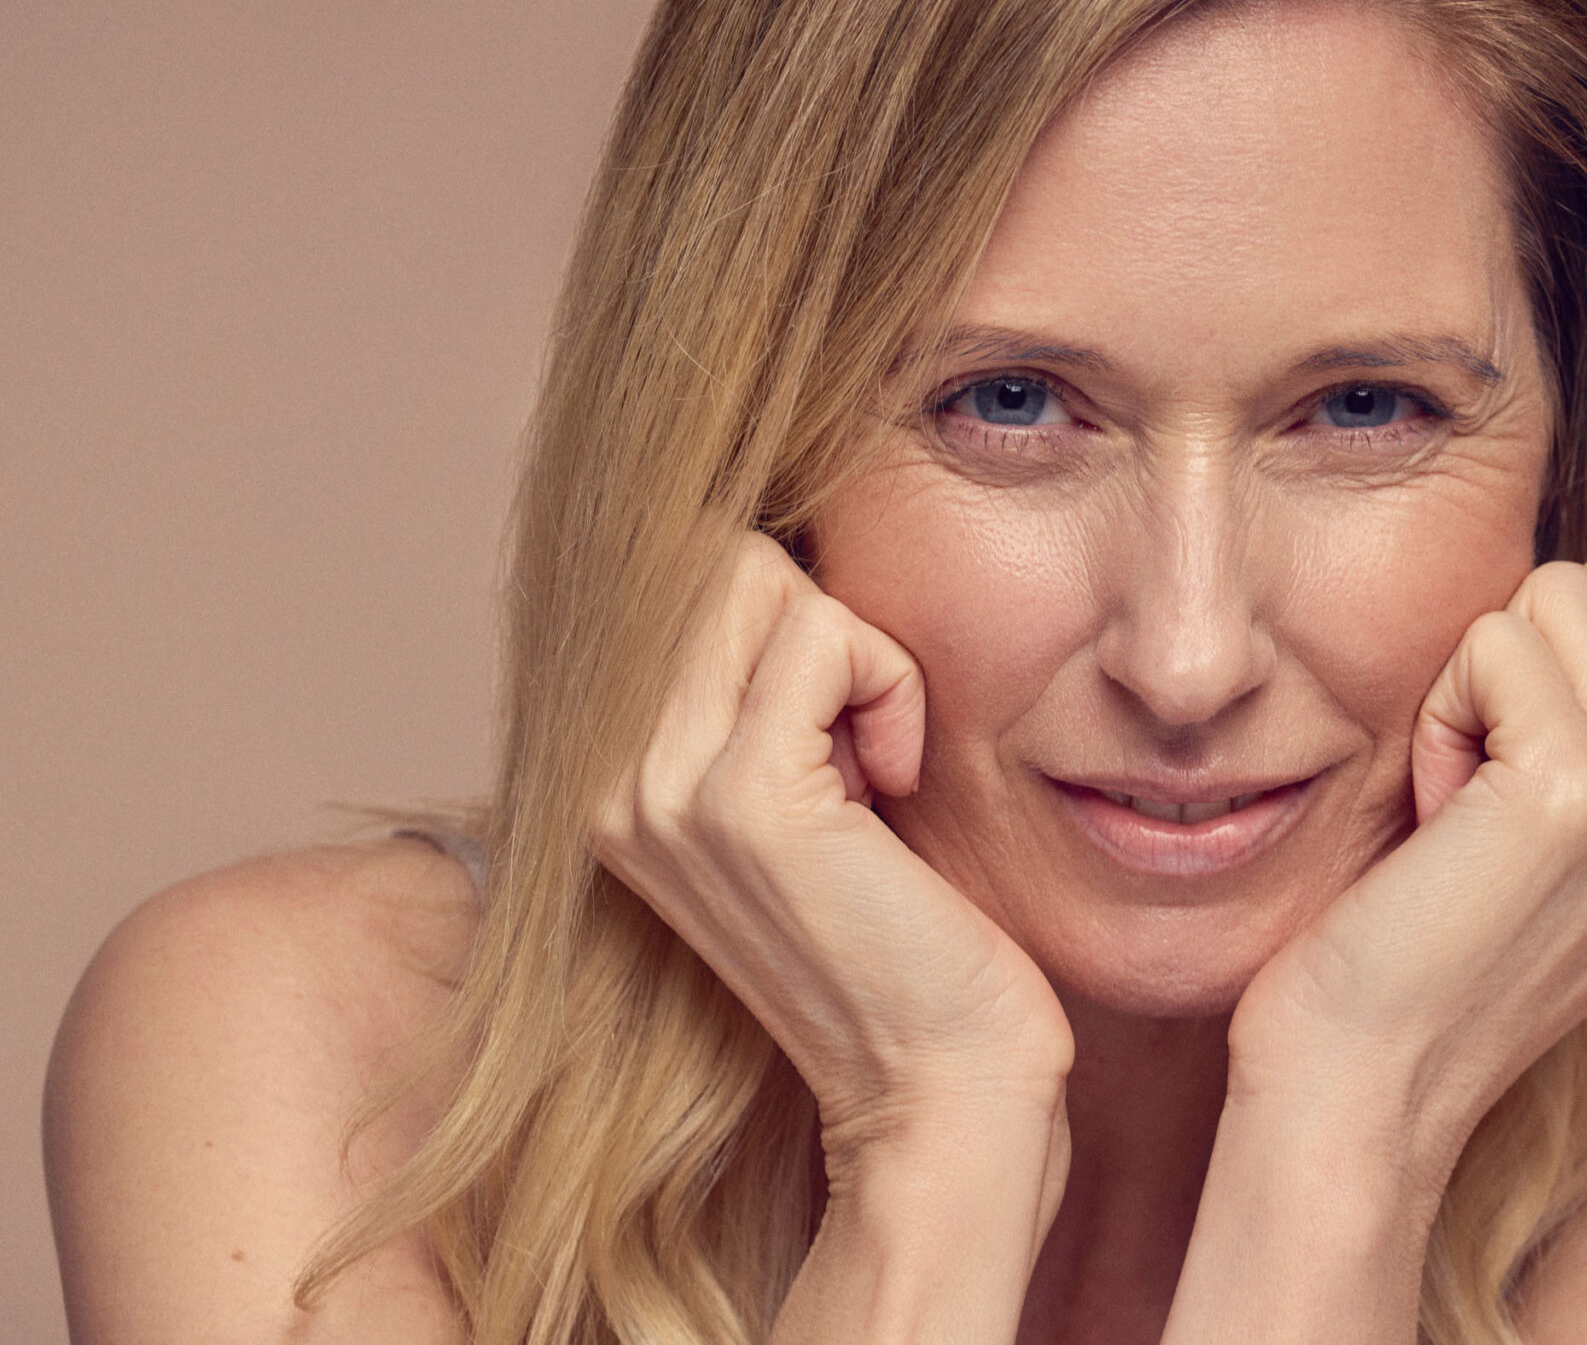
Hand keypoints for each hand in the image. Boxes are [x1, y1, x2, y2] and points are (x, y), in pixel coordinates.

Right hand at [590, 532, 1073, 1188]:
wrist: (938, 1076)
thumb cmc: (903, 927)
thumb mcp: (801, 786)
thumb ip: (750, 688)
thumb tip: (768, 552)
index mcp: (610, 774)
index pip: (680, 578)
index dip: (794, 621)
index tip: (836, 736)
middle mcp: (607, 778)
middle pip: (716, 559)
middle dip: (823, 623)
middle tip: (860, 746)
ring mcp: (660, 787)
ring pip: (762, 576)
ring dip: (860, 655)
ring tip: (872, 768)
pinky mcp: (741, 797)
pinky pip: (829, 633)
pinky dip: (893, 688)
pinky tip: (895, 787)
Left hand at [1226, 552, 1586, 1172]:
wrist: (1359, 1084)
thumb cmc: (1410, 946)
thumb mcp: (1542, 828)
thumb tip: (1568, 580)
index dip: (1533, 672)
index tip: (1494, 799)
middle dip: (1509, 664)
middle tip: (1469, 803)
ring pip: (1551, 596)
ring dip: (1472, 689)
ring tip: (1454, 817)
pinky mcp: (1583, 794)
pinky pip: (1493, 640)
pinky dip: (1438, 715)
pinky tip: (1433, 823)